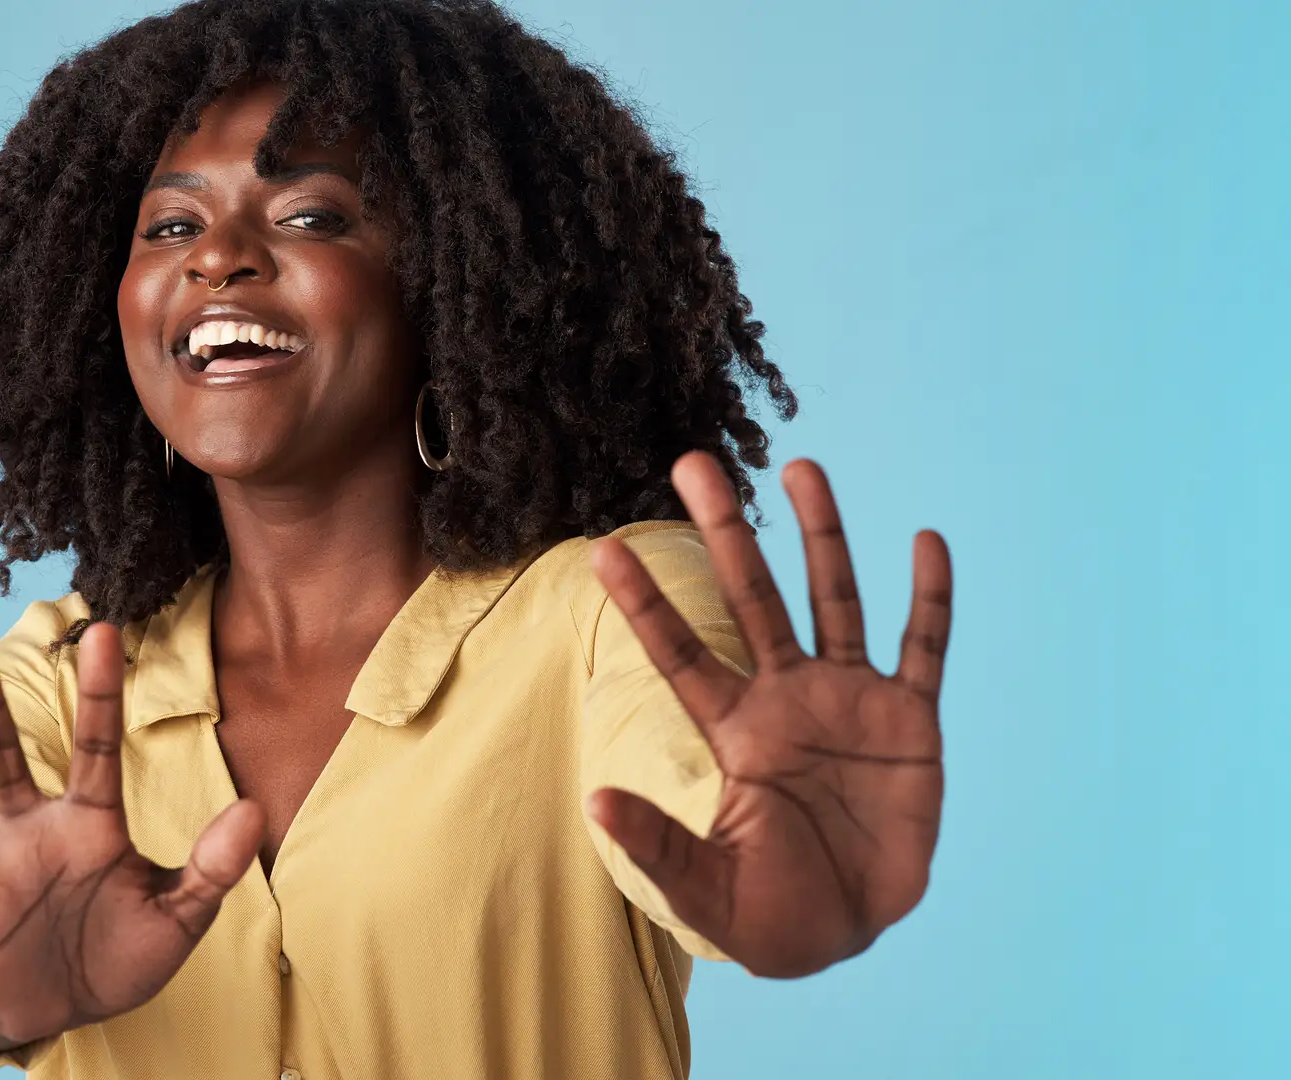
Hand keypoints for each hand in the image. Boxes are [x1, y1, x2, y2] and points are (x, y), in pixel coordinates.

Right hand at [0, 624, 264, 1047]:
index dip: (100, 695)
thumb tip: (254, 809)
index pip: (96, 749)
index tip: (102, 631)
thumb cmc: (120, 955)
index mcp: (88, 825)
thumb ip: (212, 868)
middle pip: (5, 761)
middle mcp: (28, 832)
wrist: (63, 1011)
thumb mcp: (178, 920)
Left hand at [587, 452, 952, 977]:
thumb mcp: (705, 888)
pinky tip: (924, 541)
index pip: (679, 653)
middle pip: (750, 597)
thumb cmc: (766, 914)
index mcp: (733, 730)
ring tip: (801, 466)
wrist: (846, 932)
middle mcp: (786, 697)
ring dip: (821, 535)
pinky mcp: (909, 721)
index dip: (645, 603)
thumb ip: (657, 844)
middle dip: (725, 532)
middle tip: (692, 461)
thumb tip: (594, 801)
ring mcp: (849, 701)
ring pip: (832, 599)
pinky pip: (923, 648)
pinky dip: (928, 597)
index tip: (602, 549)